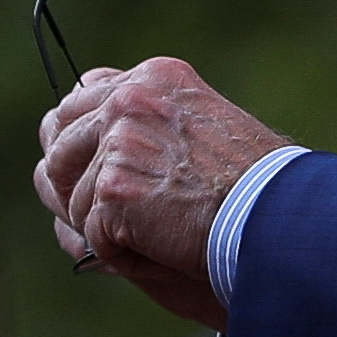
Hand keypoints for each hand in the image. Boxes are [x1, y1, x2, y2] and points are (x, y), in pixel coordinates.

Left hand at [34, 57, 287, 331]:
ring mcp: (119, 140)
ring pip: (72, 196)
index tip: (92, 171)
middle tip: (104, 217)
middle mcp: (131, 98)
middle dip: (69, 182)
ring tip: (160, 236)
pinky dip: (123, 257)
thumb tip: (62, 159)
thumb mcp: (202, 131)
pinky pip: (91, 235)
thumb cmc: (254, 190)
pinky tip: (165, 252)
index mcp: (156, 79)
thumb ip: (145, 129)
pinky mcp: (114, 186)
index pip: (83, 96)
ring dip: (106, 228)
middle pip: (56, 138)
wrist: (280, 219)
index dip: (77, 140)